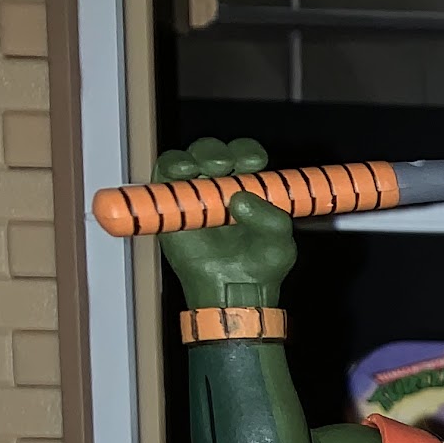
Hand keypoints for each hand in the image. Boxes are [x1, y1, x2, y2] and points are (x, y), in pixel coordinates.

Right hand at [154, 138, 295, 306]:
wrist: (234, 291)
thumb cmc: (261, 266)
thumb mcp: (280, 243)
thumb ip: (270, 219)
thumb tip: (239, 199)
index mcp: (250, 187)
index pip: (247, 156)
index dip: (248, 153)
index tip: (252, 163)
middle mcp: (221, 185)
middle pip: (213, 151)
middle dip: (217, 152)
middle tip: (224, 166)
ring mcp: (195, 193)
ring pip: (185, 159)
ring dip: (192, 157)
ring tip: (199, 169)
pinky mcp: (171, 205)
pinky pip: (163, 178)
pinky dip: (170, 170)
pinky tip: (183, 174)